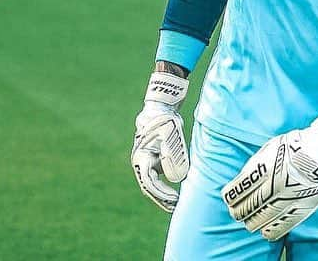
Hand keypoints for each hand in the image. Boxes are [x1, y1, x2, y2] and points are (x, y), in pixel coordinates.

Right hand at [131, 70, 189, 211]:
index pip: (149, 182)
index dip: (161, 193)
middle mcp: (141, 162)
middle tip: (175, 207)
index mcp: (141, 157)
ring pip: (153, 184)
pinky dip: (165, 187)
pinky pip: (158, 179)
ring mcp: (147, 162)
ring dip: (163, 195)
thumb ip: (172, 155)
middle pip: (149, 187)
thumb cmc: (165, 121)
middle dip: (161, 198)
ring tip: (175, 204)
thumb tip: (177, 178)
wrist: (161, 110)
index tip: (174, 199)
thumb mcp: (170, 136)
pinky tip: (175, 193)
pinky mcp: (154, 161)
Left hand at [222, 100, 317, 239]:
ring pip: (264, 218)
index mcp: (265, 168)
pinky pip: (284, 224)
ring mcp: (289, 197)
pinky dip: (272, 230)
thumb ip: (256, 166)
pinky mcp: (302, 206)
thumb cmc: (294, 145)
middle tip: (236, 213)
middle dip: (240, 212)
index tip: (229, 199)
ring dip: (253, 222)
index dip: (231, 197)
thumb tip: (242, 184)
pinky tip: (265, 231)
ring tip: (249, 222)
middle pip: (249, 206)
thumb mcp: (271, 148)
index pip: (240, 190)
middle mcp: (275, 185)